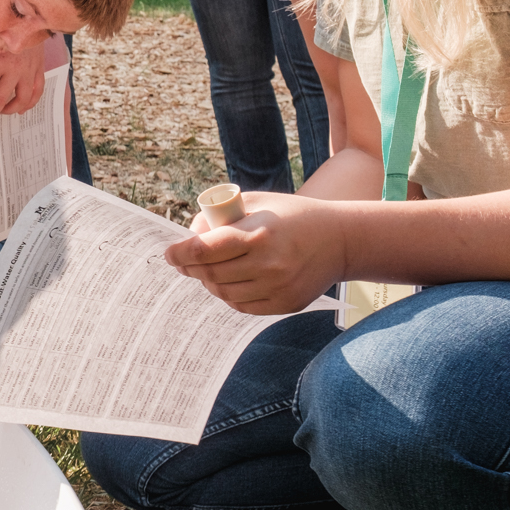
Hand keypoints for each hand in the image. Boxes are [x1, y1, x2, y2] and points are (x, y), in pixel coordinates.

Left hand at [0, 43, 49, 127]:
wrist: (26, 17)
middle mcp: (13, 68)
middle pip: (1, 99)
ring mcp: (28, 70)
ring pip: (22, 99)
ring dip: (11, 110)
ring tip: (2, 113)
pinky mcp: (39, 69)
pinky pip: (37, 91)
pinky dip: (30, 103)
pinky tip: (22, 109)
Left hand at [164, 191, 350, 314]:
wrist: (340, 240)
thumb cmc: (292, 216)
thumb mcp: (257, 204)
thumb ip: (221, 217)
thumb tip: (190, 235)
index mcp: (258, 234)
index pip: (204, 250)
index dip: (180, 253)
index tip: (169, 254)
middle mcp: (267, 264)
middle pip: (210, 274)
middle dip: (190, 268)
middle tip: (183, 262)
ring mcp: (277, 287)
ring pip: (224, 293)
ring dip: (209, 282)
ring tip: (207, 270)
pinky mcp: (286, 303)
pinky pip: (243, 306)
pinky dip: (229, 295)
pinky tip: (228, 283)